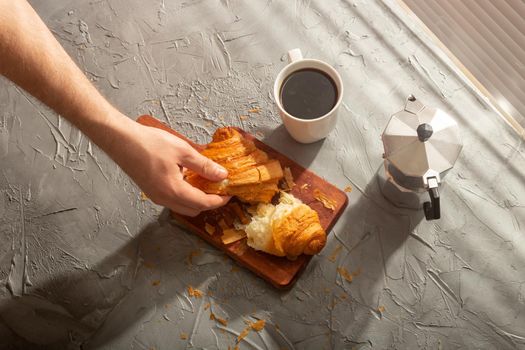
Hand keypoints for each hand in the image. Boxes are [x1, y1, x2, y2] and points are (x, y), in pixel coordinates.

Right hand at [107, 116, 230, 215]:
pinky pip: (173, 200)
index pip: (203, 203)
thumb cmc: (150, 143)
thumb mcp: (183, 151)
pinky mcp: (151, 191)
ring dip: (196, 200)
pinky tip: (189, 180)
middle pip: (193, 210)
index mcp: (174, 190)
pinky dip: (185, 196)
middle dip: (209, 203)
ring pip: (182, 207)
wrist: (121, 140)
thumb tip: (222, 175)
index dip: (219, 200)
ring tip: (206, 183)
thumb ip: (204, 165)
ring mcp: (155, 197)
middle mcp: (164, 198)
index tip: (230, 193)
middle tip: (220, 189)